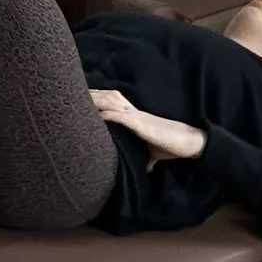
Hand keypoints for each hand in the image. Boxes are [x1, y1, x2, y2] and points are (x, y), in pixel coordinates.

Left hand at [91, 89, 206, 164]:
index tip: (81, 96)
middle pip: (109, 98)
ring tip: (80, 99)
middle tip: (72, 91)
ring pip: (113, 104)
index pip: (112, 103)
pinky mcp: (142, 126)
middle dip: (92, 95)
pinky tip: (99, 115)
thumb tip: (145, 170)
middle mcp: (134, 113)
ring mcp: (137, 118)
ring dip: (97, 101)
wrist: (188, 142)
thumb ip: (146, 158)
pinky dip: (111, 115)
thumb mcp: (153, 152)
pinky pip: (124, 117)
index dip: (98, 98)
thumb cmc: (170, 146)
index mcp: (134, 117)